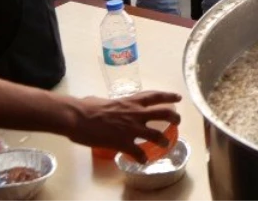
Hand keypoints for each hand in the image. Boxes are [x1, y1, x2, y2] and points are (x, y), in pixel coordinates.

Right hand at [66, 91, 180, 162]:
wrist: (79, 118)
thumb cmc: (87, 107)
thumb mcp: (104, 100)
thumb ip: (111, 104)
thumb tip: (103, 105)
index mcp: (132, 101)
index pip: (156, 96)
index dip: (169, 96)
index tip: (179, 97)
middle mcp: (136, 113)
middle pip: (164, 113)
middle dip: (174, 117)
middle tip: (178, 121)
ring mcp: (132, 129)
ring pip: (156, 135)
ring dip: (163, 141)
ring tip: (165, 144)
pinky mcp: (124, 143)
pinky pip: (138, 153)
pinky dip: (142, 158)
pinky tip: (143, 161)